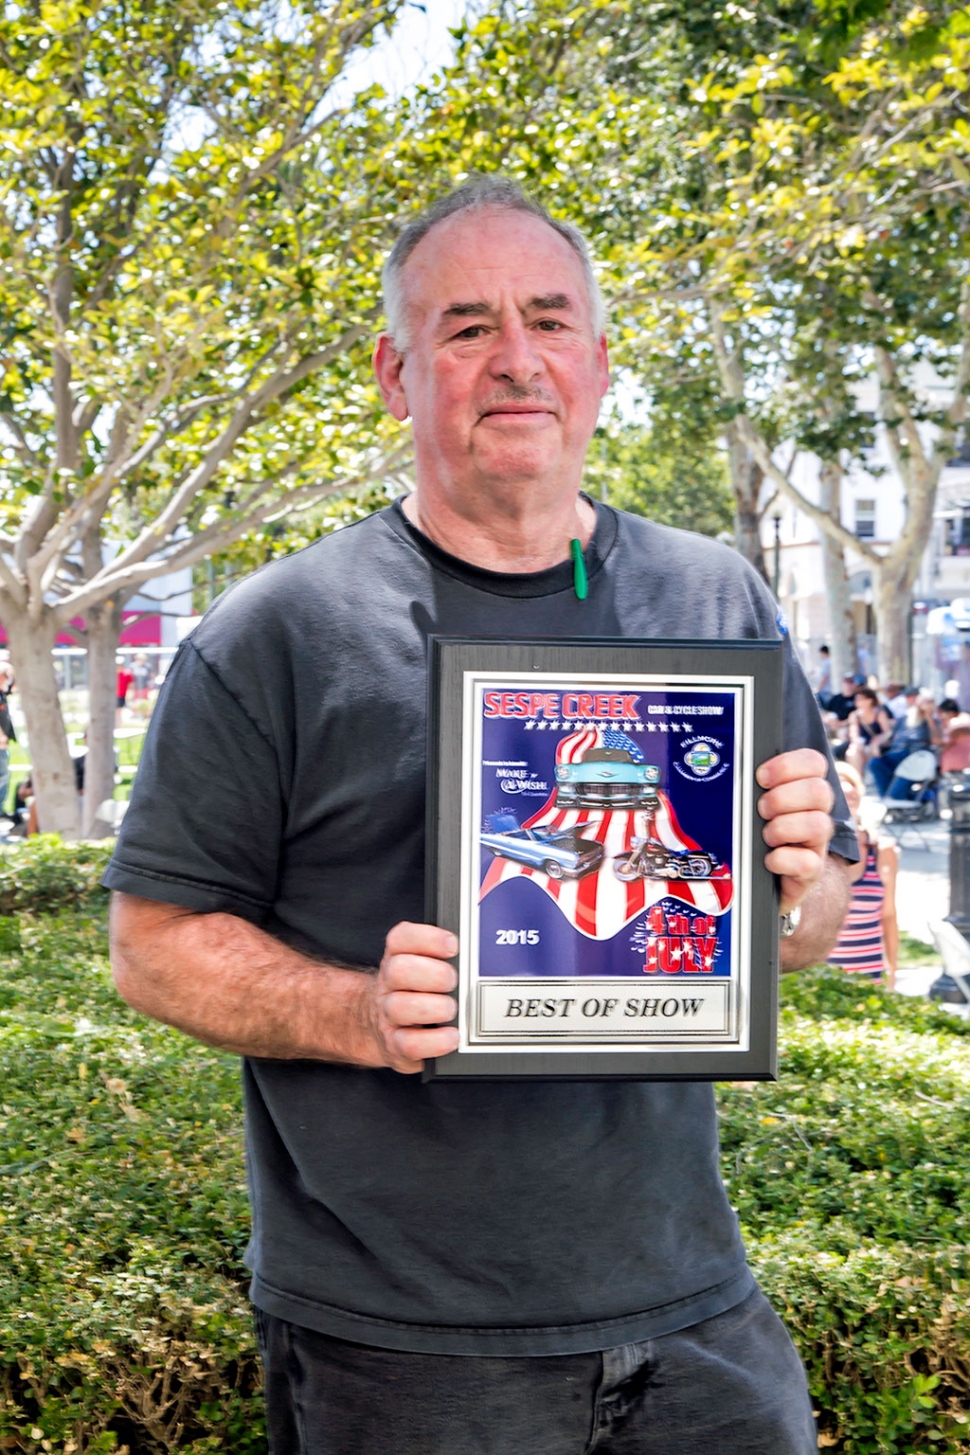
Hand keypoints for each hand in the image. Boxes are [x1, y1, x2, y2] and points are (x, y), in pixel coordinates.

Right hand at [366, 921, 459, 1073]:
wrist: (391, 1028)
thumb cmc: (421, 992)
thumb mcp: (430, 966)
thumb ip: (449, 956)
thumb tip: (483, 952)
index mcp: (398, 957)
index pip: (401, 938)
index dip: (427, 939)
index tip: (453, 946)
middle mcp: (389, 983)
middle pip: (398, 970)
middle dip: (433, 974)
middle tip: (454, 981)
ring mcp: (389, 1015)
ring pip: (398, 1007)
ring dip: (432, 1007)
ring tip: (452, 1009)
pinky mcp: (396, 1045)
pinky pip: (409, 1044)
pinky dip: (434, 1041)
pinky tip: (452, 1036)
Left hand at [756, 748, 833, 913]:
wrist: (752, 883)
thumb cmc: (749, 836)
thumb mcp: (749, 807)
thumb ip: (748, 786)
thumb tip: (724, 767)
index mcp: (802, 790)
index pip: (814, 762)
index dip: (789, 765)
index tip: (761, 777)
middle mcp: (815, 814)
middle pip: (820, 791)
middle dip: (783, 797)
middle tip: (761, 809)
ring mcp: (816, 844)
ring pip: (819, 825)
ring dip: (784, 828)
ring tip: (765, 836)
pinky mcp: (810, 873)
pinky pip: (808, 862)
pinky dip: (783, 860)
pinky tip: (768, 860)